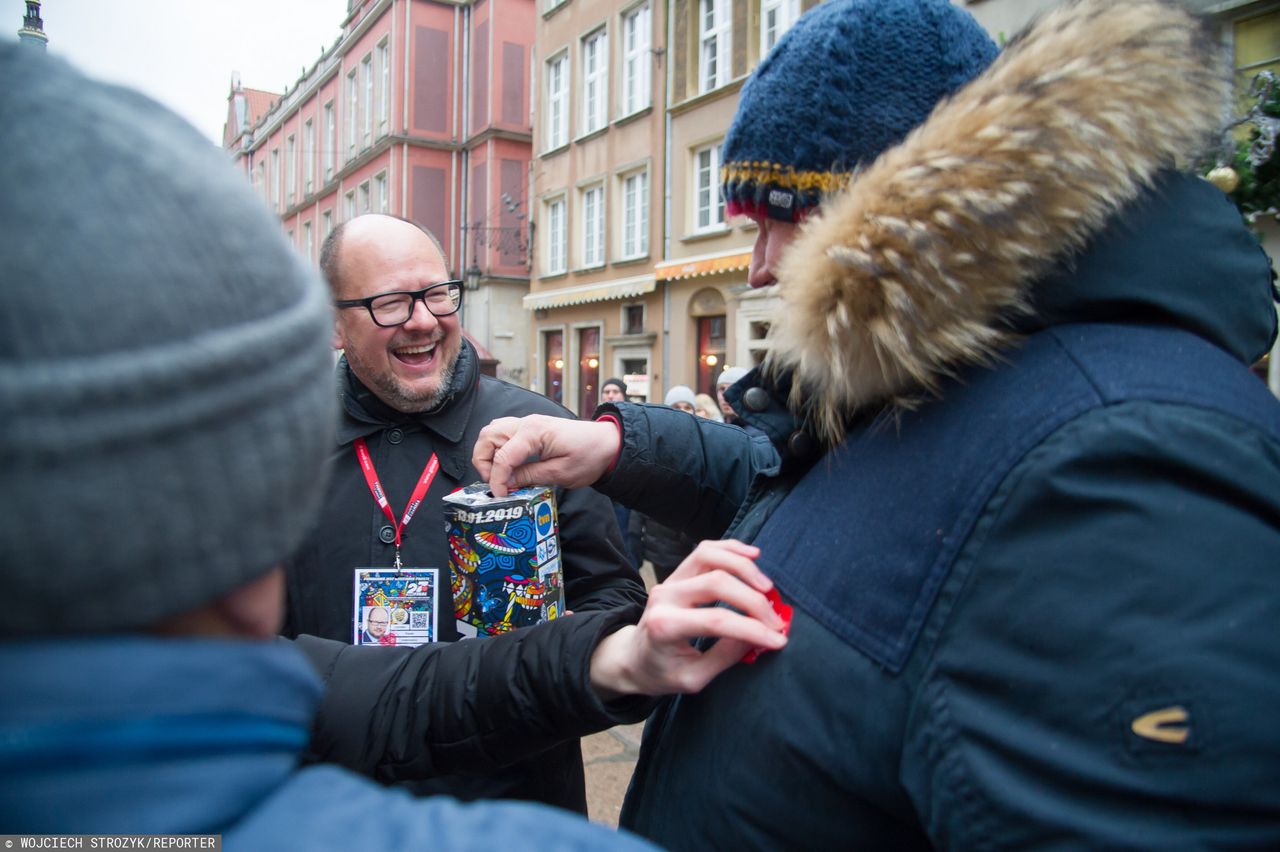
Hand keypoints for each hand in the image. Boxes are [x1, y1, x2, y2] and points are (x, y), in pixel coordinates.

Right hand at [473, 414, 619, 496]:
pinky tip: (509, 467)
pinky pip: (503, 434)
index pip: (502, 457)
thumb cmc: (589, 456)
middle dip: (483, 462)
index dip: (496, 480)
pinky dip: (498, 450)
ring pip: (491, 432)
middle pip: (487, 436)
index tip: (501, 496)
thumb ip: (530, 477)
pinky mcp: (530, 429)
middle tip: (496, 483)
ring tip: (500, 475)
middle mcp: (526, 424)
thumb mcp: (561, 473)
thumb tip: (506, 484)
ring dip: (488, 454)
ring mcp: (527, 424)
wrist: (607, 443)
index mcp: (533, 433)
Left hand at [589, 540, 788, 698]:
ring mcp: (670, 579)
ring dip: (744, 567)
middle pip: (716, 582)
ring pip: (709, 555)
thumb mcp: (692, 679)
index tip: (779, 639)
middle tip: (776, 620)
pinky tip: (753, 555)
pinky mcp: (677, 572)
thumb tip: (760, 636)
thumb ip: (724, 657)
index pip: (717, 620)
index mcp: (665, 626)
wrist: (632, 657)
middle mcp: (665, 596)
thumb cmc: (661, 672)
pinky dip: (731, 548)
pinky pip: (705, 550)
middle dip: (754, 600)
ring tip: (768, 588)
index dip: (753, 629)